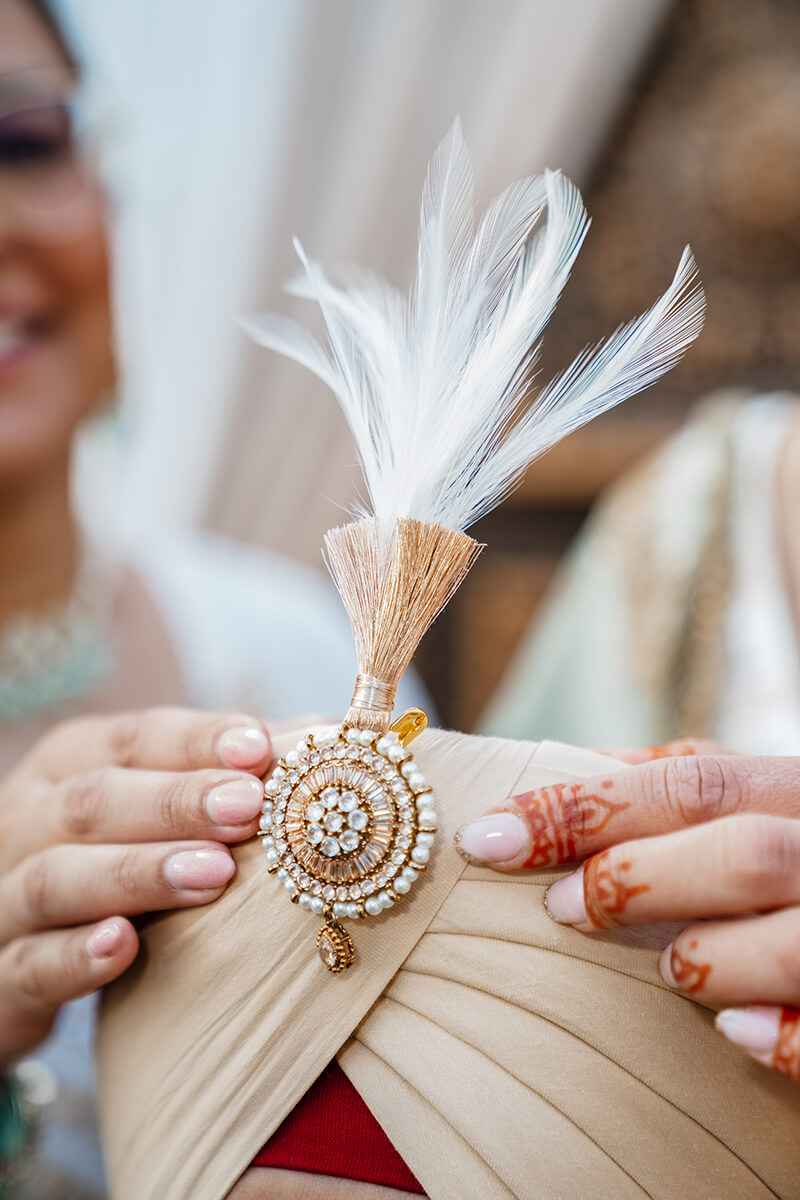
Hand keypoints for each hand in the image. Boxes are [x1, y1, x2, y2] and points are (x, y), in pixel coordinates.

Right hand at [0, 707, 271, 1067]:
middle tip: (249, 809)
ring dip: (137, 872)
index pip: (134, 739)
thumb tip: (330, 735)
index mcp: (71, 764)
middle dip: (176, 802)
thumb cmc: (109, 859)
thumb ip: (235, 772)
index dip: (196, 743)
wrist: (15, 948)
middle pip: (95, 800)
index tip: (260, 749)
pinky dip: (73, 957)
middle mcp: (28, 820)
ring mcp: (5, 898)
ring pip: (58, 877)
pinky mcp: (0, 978)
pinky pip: (29, 965)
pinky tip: (122, 946)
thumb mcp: (156, 807)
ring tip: (213, 873)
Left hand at [454, 739, 799, 1081]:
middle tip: (561, 906)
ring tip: (670, 968)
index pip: (686, 784)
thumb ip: (687, 783)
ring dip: (706, 956)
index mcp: (799, 787)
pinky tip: (735, 1030)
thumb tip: (580, 766)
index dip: (582, 807)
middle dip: (635, 879)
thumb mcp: (767, 793)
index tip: (490, 835)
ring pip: (789, 941)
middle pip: (738, 850)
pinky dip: (781, 1032)